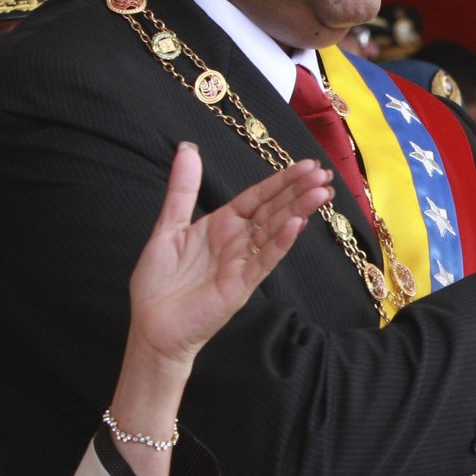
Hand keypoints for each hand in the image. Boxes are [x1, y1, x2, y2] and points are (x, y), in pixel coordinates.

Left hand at [124, 147, 328, 371]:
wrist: (150, 326)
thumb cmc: (158, 282)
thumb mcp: (168, 226)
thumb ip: (183, 189)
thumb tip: (187, 149)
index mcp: (222, 225)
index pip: (259, 197)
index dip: (282, 181)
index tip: (307, 165)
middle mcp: (237, 242)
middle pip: (274, 210)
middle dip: (299, 191)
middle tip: (325, 175)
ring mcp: (242, 264)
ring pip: (275, 231)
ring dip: (299, 211)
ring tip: (322, 194)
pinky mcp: (241, 286)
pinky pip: (263, 260)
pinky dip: (280, 242)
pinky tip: (297, 224)